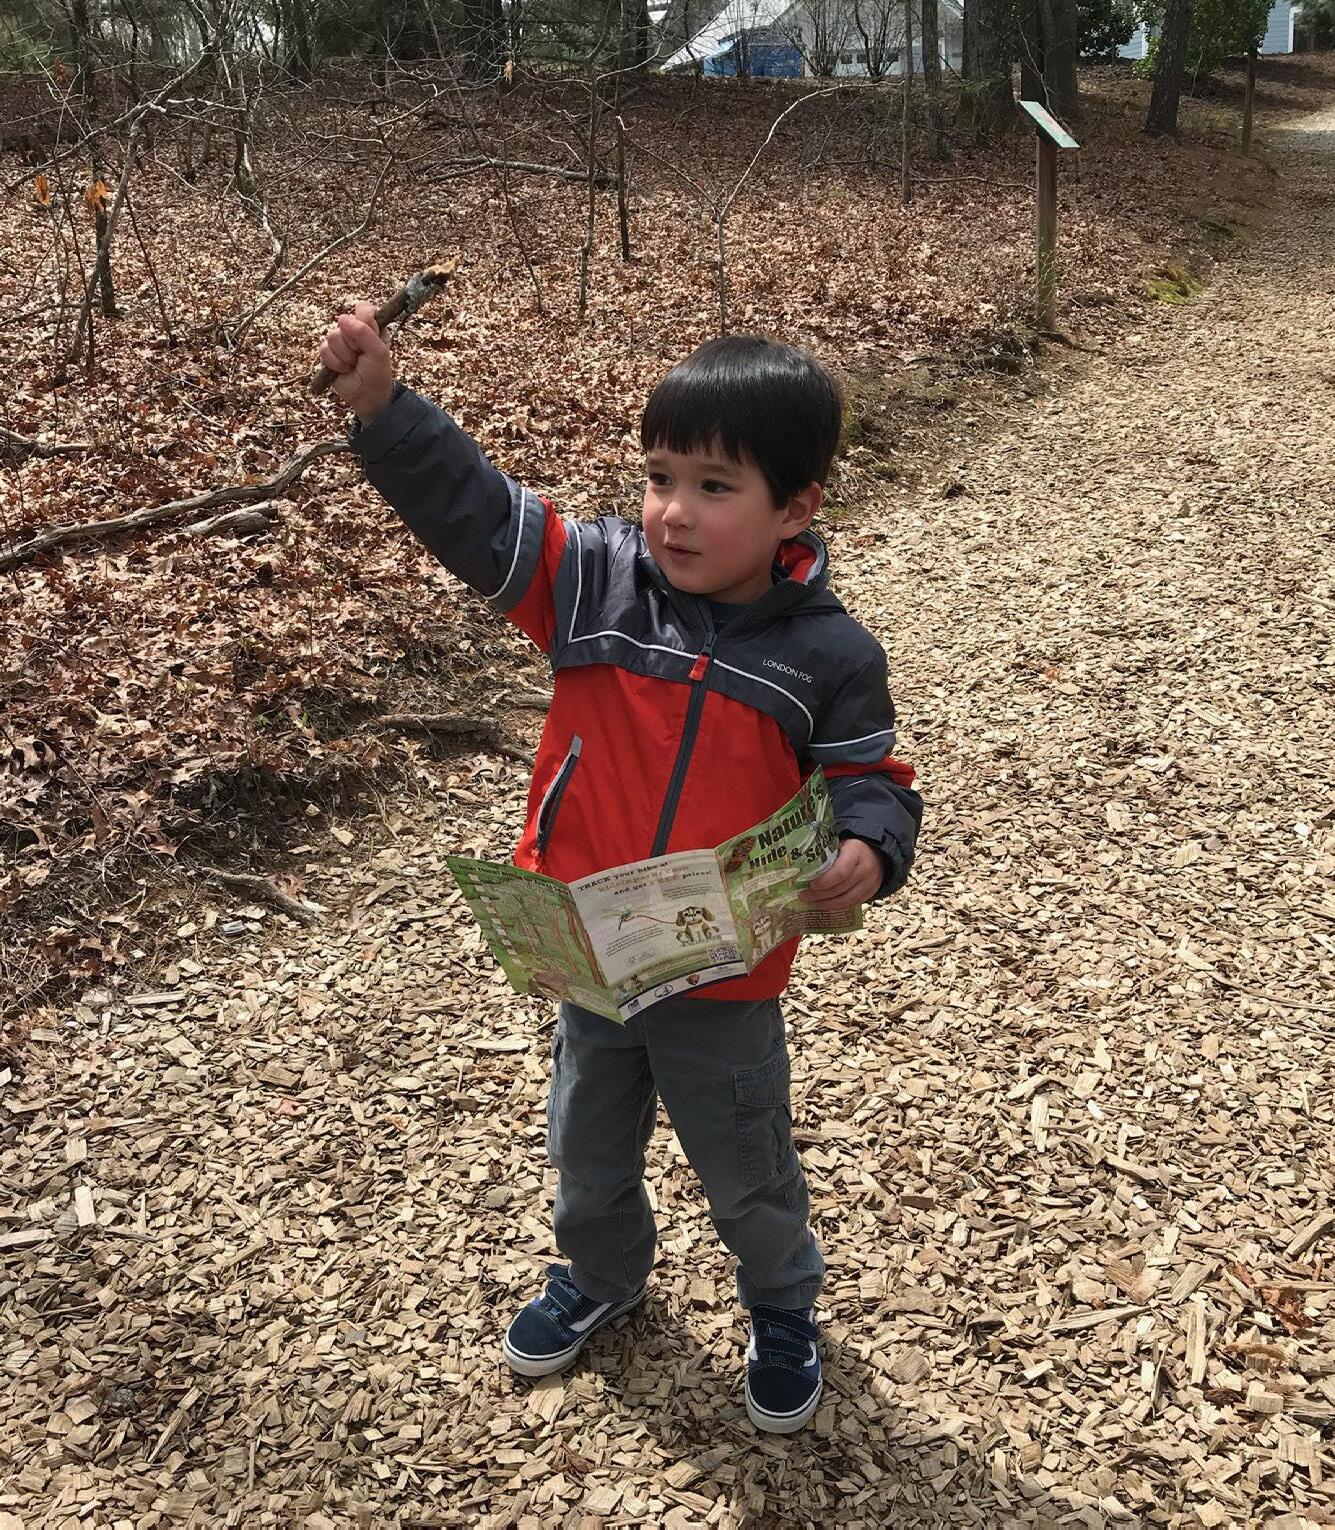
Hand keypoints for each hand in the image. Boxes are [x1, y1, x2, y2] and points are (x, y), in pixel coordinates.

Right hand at [318, 301, 394, 425]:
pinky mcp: (328, 353)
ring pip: (332, 336)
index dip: (363, 320)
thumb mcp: (378, 352)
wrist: (367, 397)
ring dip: (345, 355)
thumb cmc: (377, 373)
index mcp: (372, 326)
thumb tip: (342, 318)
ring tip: (354, 365)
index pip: (363, 309)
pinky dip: (336, 363)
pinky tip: (344, 370)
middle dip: (354, 343)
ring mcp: (340, 341)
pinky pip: (324, 350)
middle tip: (362, 356)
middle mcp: (354, 331)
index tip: (370, 334)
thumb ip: (364, 333)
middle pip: (344, 322)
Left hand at [801, 838, 882, 911]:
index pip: (840, 872)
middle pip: (841, 888)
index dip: (824, 882)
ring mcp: (871, 882)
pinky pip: (853, 904)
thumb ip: (825, 854)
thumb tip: (801, 867)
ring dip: (828, 904)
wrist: (877, 853)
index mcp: (856, 852)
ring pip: (847, 900)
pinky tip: (826, 905)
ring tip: (813, 903)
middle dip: (821, 895)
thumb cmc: (851, 848)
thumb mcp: (839, 844)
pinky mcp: (871, 892)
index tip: (811, 886)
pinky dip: (838, 907)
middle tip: (804, 896)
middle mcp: (866, 868)